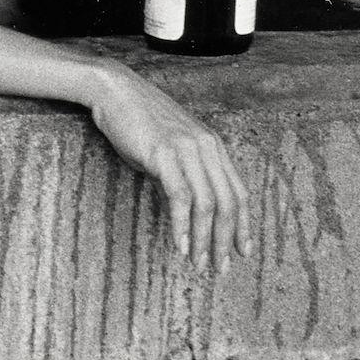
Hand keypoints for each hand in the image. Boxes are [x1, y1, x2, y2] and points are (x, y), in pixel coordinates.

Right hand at [88, 65, 250, 269]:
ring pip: (207, 204)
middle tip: (220, 268)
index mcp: (213, 147)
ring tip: (199, 264)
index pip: (239, 193)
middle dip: (226, 240)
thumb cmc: (138, 121)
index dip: (243, 225)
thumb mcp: (169, 149)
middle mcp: (207, 149)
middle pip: (227, 203)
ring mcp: (188, 151)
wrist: (116, 92)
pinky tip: (181, 245)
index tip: (243, 251)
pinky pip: (180, 197)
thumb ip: (182, 174)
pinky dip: (182, 225)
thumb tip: (183, 206)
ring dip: (205, 239)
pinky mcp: (165, 155)